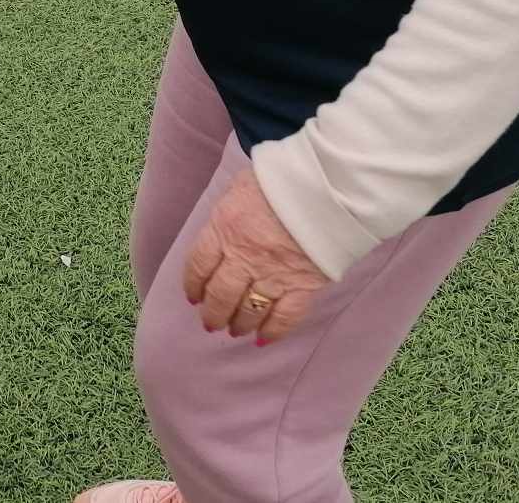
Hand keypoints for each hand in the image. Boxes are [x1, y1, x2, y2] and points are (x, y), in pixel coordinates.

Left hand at [182, 169, 332, 343]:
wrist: (326, 186)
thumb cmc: (280, 179)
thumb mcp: (239, 188)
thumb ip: (228, 213)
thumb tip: (223, 228)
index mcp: (224, 229)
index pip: (199, 265)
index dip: (193, 284)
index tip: (193, 297)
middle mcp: (244, 256)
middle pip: (220, 294)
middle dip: (213, 313)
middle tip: (211, 323)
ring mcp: (273, 274)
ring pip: (248, 309)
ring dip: (239, 324)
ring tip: (234, 330)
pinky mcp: (302, 286)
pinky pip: (284, 317)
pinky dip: (273, 332)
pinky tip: (263, 340)